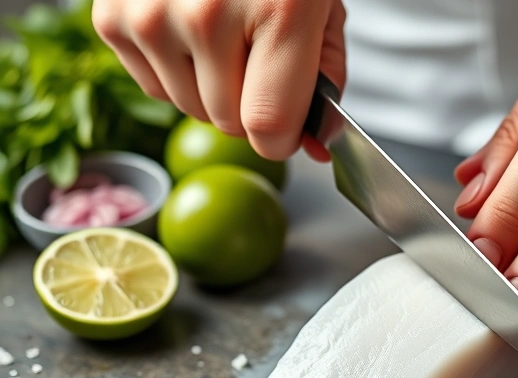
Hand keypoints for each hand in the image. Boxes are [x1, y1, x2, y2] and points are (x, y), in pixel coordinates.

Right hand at [92, 0, 345, 161]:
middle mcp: (209, 14)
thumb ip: (323, 79)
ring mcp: (154, 15)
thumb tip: (313, 142)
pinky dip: (174, 70)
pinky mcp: (113, 18)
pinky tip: (189, 29)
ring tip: (223, 35)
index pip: (268, 124)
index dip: (281, 139)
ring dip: (210, 88)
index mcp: (279, 12)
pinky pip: (153, 86)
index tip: (286, 131)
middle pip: (228, 123)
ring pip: (188, 109)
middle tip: (256, 57)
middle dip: (249, 105)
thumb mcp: (322, 10)